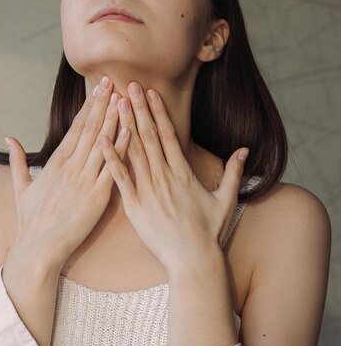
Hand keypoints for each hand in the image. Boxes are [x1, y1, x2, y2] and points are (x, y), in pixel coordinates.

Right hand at [5, 75, 131, 273]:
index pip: (76, 127)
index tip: (100, 88)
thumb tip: (10, 138)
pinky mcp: (97, 197)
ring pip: (103, 144)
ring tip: (125, 98)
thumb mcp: (20, 187)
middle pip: (91, 128)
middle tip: (115, 81)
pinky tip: (131, 132)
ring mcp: (85, 181)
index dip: (90, 106)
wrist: (39, 249)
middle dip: (104, 103)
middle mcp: (71, 167)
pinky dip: (122, 150)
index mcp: (55, 163)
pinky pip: (113, 169)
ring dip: (115, 119)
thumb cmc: (30, 221)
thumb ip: (18, 161)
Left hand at [100, 81, 249, 275]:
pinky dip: (111, 159)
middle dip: (138, 109)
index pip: (168, 135)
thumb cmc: (209, 232)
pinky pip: (120, 179)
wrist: (192, 260)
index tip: (150, 91)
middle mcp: (164, 177)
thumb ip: (233, 172)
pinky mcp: (134, 207)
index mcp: (183, 173)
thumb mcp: (226, 199)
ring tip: (115, 103)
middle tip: (127, 85)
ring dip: (124, 126)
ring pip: (133, 152)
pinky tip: (101, 141)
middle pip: (148, 136)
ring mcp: (147, 191)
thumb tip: (244, 150)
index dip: (158, 111)